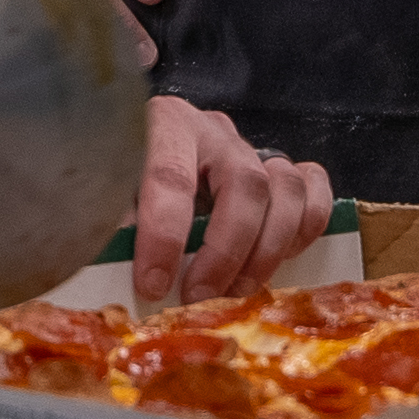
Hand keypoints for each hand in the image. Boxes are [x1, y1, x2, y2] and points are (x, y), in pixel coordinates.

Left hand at [131, 99, 333, 304]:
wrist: (138, 154)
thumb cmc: (120, 179)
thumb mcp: (106, 197)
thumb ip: (115, 228)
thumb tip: (135, 280)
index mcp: (164, 123)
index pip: (171, 177)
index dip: (164, 238)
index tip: (154, 285)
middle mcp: (214, 131)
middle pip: (246, 184)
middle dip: (226, 251)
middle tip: (200, 296)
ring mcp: (252, 147)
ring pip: (286, 189)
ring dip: (267, 250)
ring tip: (236, 289)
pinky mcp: (278, 166)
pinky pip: (313, 188)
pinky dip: (305, 227)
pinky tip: (277, 259)